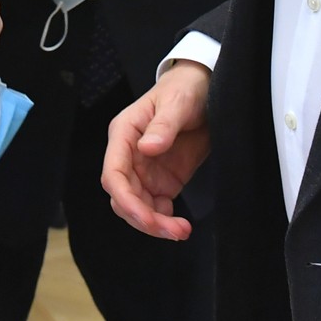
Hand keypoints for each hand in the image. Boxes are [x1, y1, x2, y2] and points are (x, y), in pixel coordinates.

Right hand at [102, 61, 211, 239]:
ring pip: (138, 207)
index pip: (113, 174)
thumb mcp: (177, 103)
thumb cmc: (185, 88)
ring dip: (155, 225)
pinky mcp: (162, 180)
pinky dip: (164, 221)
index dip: (125, 199)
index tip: (146, 217)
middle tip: (172, 231)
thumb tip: (147, 148)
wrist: (207, 90)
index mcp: (124, 134)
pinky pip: (155, 208)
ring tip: (180, 232)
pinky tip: (180, 225)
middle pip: (124, 197)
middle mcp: (130, 155)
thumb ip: (164, 125)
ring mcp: (145, 170)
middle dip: (143, 219)